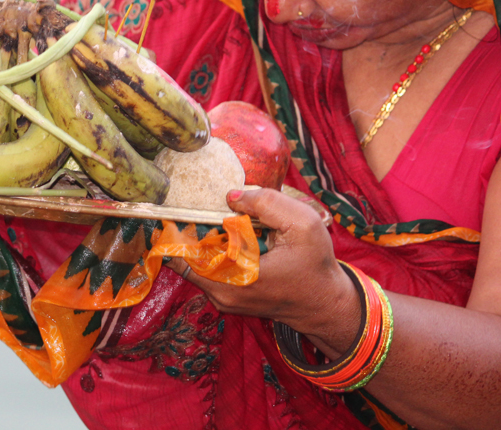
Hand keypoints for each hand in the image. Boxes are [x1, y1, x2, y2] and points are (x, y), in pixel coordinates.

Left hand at [168, 188, 360, 352]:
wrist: (325, 303)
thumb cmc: (315, 265)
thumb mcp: (302, 225)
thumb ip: (266, 203)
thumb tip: (230, 196)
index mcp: (237, 276)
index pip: (186, 253)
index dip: (178, 228)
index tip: (175, 210)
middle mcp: (223, 292)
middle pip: (185, 256)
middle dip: (189, 230)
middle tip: (197, 208)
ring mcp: (223, 299)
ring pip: (194, 263)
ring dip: (201, 240)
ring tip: (217, 221)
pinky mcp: (227, 298)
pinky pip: (206, 271)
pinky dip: (211, 252)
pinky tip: (229, 237)